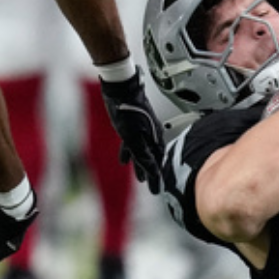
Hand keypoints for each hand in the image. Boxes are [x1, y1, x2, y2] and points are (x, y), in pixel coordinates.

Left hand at [98, 69, 163, 192]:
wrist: (121, 89)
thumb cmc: (128, 109)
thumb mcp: (133, 137)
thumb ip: (141, 155)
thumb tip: (151, 171)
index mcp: (154, 138)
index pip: (157, 163)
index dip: (156, 177)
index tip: (157, 189)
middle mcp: (152, 135)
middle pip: (152, 159)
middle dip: (152, 173)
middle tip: (153, 187)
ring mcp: (143, 131)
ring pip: (143, 152)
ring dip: (141, 165)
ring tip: (140, 177)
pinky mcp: (134, 126)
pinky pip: (134, 144)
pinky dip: (130, 153)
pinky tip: (124, 160)